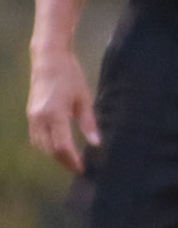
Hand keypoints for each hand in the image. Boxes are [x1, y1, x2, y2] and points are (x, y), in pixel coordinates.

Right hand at [27, 47, 98, 174]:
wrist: (48, 59)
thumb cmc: (70, 76)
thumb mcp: (84, 98)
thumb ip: (89, 122)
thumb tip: (96, 143)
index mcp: (55, 114)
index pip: (62, 146)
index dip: (72, 160)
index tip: (83, 168)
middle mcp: (40, 118)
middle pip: (50, 150)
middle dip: (64, 161)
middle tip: (79, 167)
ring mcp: (32, 117)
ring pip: (40, 145)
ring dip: (54, 155)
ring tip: (70, 159)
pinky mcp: (30, 114)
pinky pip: (36, 137)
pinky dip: (46, 145)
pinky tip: (58, 147)